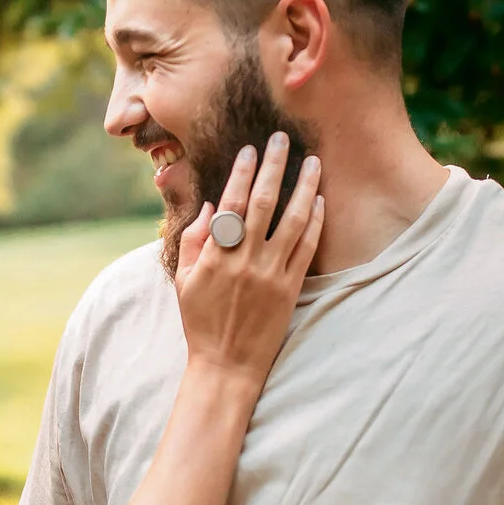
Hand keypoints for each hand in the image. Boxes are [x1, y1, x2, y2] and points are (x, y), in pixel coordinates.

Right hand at [173, 133, 323, 383]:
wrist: (226, 364)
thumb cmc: (201, 322)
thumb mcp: (183, 280)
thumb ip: (192, 240)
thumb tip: (210, 205)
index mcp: (216, 255)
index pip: (232, 202)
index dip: (243, 173)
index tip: (251, 150)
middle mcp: (245, 260)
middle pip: (264, 202)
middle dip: (275, 167)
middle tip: (284, 139)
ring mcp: (270, 274)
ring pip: (292, 220)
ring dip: (304, 187)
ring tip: (313, 162)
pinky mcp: (290, 289)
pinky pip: (306, 249)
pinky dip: (314, 222)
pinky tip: (320, 201)